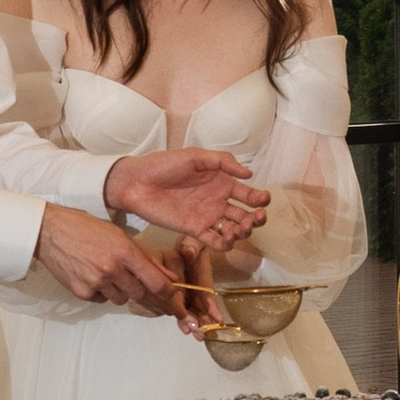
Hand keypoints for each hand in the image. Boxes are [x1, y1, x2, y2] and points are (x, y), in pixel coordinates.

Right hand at [32, 204, 184, 310]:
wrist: (51, 231)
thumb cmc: (87, 229)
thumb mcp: (119, 236)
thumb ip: (143, 258)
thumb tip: (166, 277)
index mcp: (125, 251)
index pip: (155, 282)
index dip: (167, 292)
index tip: (171, 295)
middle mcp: (112, 269)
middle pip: (139, 294)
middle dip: (139, 289)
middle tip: (129, 278)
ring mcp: (96, 282)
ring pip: (120, 299)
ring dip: (118, 290)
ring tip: (105, 272)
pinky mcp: (82, 292)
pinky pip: (101, 300)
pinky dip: (99, 292)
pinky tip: (90, 275)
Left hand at [104, 149, 268, 245]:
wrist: (137, 182)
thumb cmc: (163, 164)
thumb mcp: (195, 156)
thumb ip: (222, 161)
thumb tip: (249, 172)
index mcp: (221, 182)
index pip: (247, 194)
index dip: (259, 199)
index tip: (263, 200)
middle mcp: (217, 201)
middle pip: (245, 215)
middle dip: (255, 219)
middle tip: (255, 219)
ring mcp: (207, 217)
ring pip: (233, 230)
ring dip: (242, 232)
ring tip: (239, 229)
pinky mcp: (194, 231)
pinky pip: (214, 241)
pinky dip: (225, 244)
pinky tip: (227, 239)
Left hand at [169, 241, 231, 341]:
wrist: (188, 243)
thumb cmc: (191, 242)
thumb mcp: (191, 242)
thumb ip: (190, 248)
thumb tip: (189, 253)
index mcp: (202, 270)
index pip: (206, 288)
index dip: (210, 303)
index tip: (216, 317)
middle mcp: (200, 282)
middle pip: (203, 302)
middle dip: (204, 318)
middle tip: (204, 334)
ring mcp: (193, 288)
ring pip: (195, 307)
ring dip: (196, 321)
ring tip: (197, 336)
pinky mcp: (185, 293)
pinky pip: (186, 306)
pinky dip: (186, 317)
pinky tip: (186, 328)